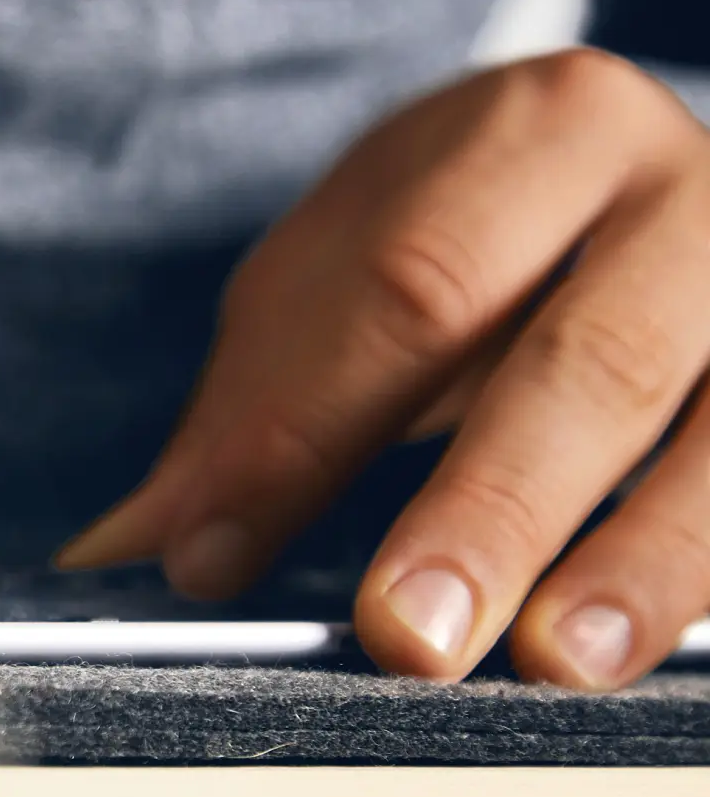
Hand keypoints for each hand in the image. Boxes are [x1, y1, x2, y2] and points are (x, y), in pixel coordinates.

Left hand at [56, 49, 709, 691]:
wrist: (627, 181)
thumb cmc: (469, 233)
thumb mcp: (336, 281)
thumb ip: (251, 412)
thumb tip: (142, 548)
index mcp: (543, 133)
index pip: (418, 290)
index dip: (310, 433)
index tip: (215, 551)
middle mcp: (682, 197)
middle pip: (591, 360)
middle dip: (492, 507)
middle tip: (408, 635)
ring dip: (644, 561)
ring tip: (554, 663)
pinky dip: (705, 573)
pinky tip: (639, 651)